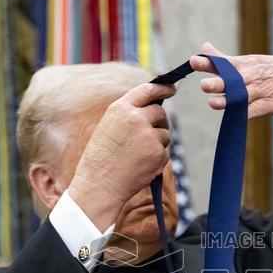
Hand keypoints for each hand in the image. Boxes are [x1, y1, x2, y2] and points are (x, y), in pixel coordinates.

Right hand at [68, 82, 176, 228]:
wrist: (100, 184)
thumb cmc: (101, 158)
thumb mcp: (109, 126)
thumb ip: (129, 115)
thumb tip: (154, 109)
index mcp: (121, 108)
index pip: (147, 90)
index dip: (163, 88)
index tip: (172, 89)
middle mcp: (137, 118)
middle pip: (160, 113)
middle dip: (159, 122)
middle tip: (150, 134)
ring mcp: (149, 136)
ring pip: (165, 133)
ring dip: (158, 142)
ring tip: (138, 154)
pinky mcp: (158, 153)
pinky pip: (165, 151)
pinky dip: (158, 158)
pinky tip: (141, 165)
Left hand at [191, 42, 272, 118]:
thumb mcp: (251, 61)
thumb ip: (224, 59)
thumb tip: (203, 48)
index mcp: (246, 64)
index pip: (224, 62)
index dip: (209, 63)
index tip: (194, 61)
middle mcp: (252, 76)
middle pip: (232, 79)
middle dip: (218, 82)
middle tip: (205, 84)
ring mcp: (262, 91)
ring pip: (242, 96)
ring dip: (228, 99)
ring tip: (214, 102)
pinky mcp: (271, 104)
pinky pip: (255, 110)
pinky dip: (244, 114)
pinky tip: (234, 117)